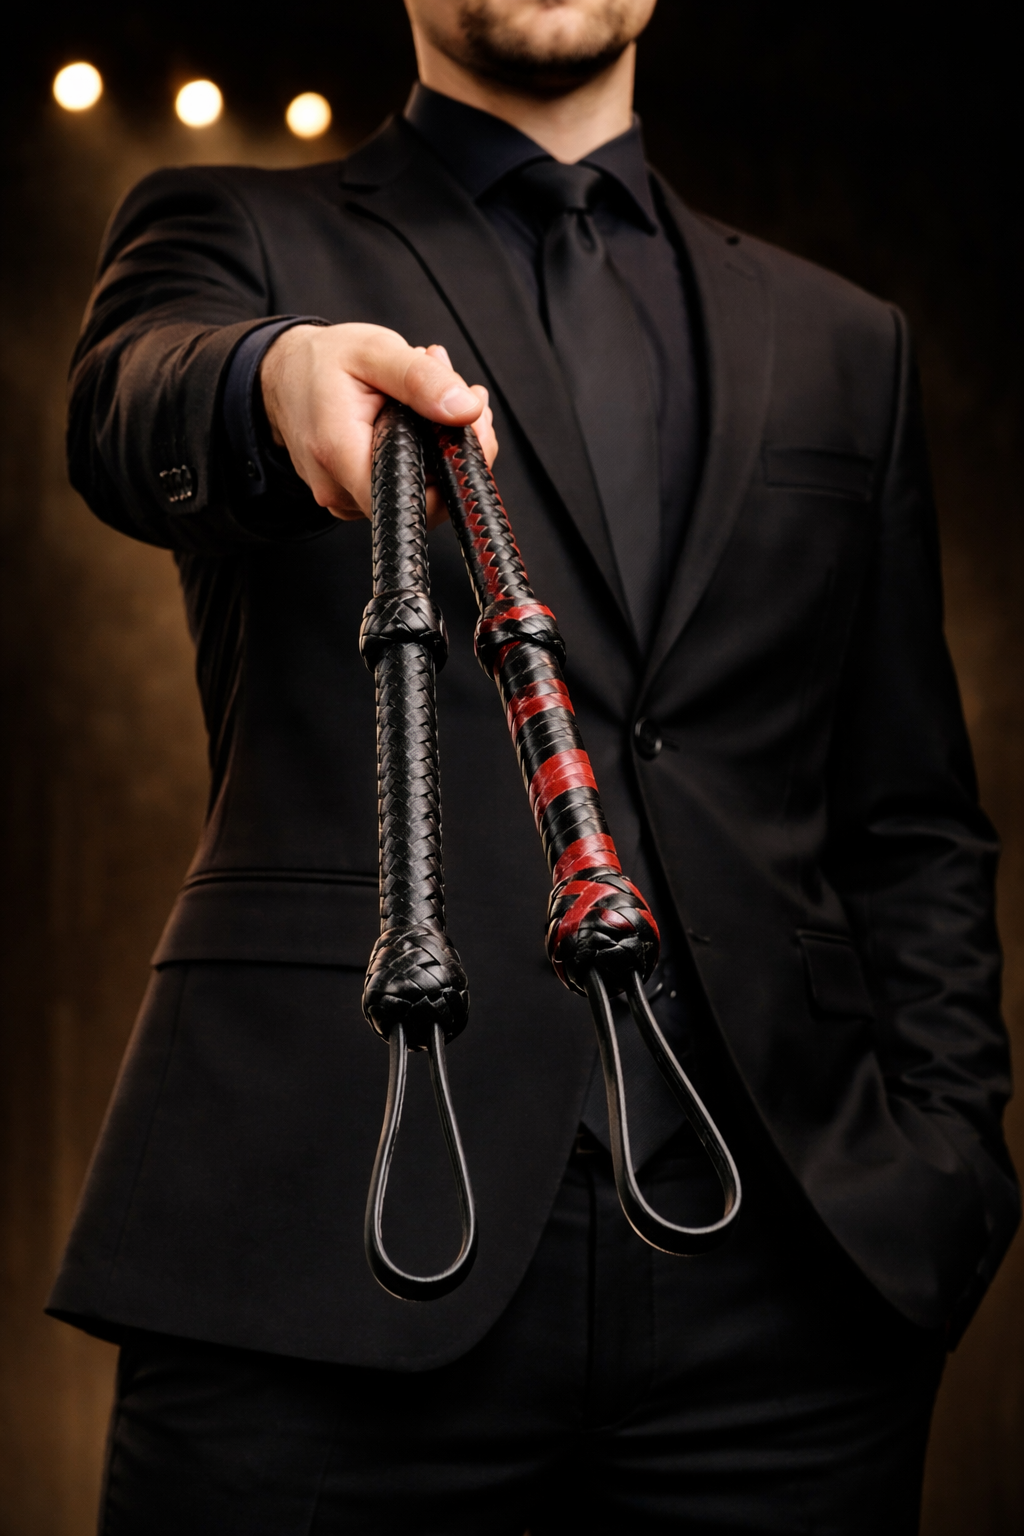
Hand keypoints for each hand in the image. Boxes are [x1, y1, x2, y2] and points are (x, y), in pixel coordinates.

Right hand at [259, 323, 496, 526]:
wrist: (281, 375)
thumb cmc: (323, 360)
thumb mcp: (374, 351)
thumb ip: (420, 379)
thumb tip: (467, 410)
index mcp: (340, 455)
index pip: (416, 499)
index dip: (456, 467)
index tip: (472, 420)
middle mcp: (338, 489)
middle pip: (424, 494)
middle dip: (455, 444)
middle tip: (459, 392)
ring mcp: (344, 498)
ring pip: (416, 488)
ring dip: (440, 444)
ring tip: (434, 394)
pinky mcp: (353, 496)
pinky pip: (401, 484)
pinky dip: (422, 451)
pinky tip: (419, 415)